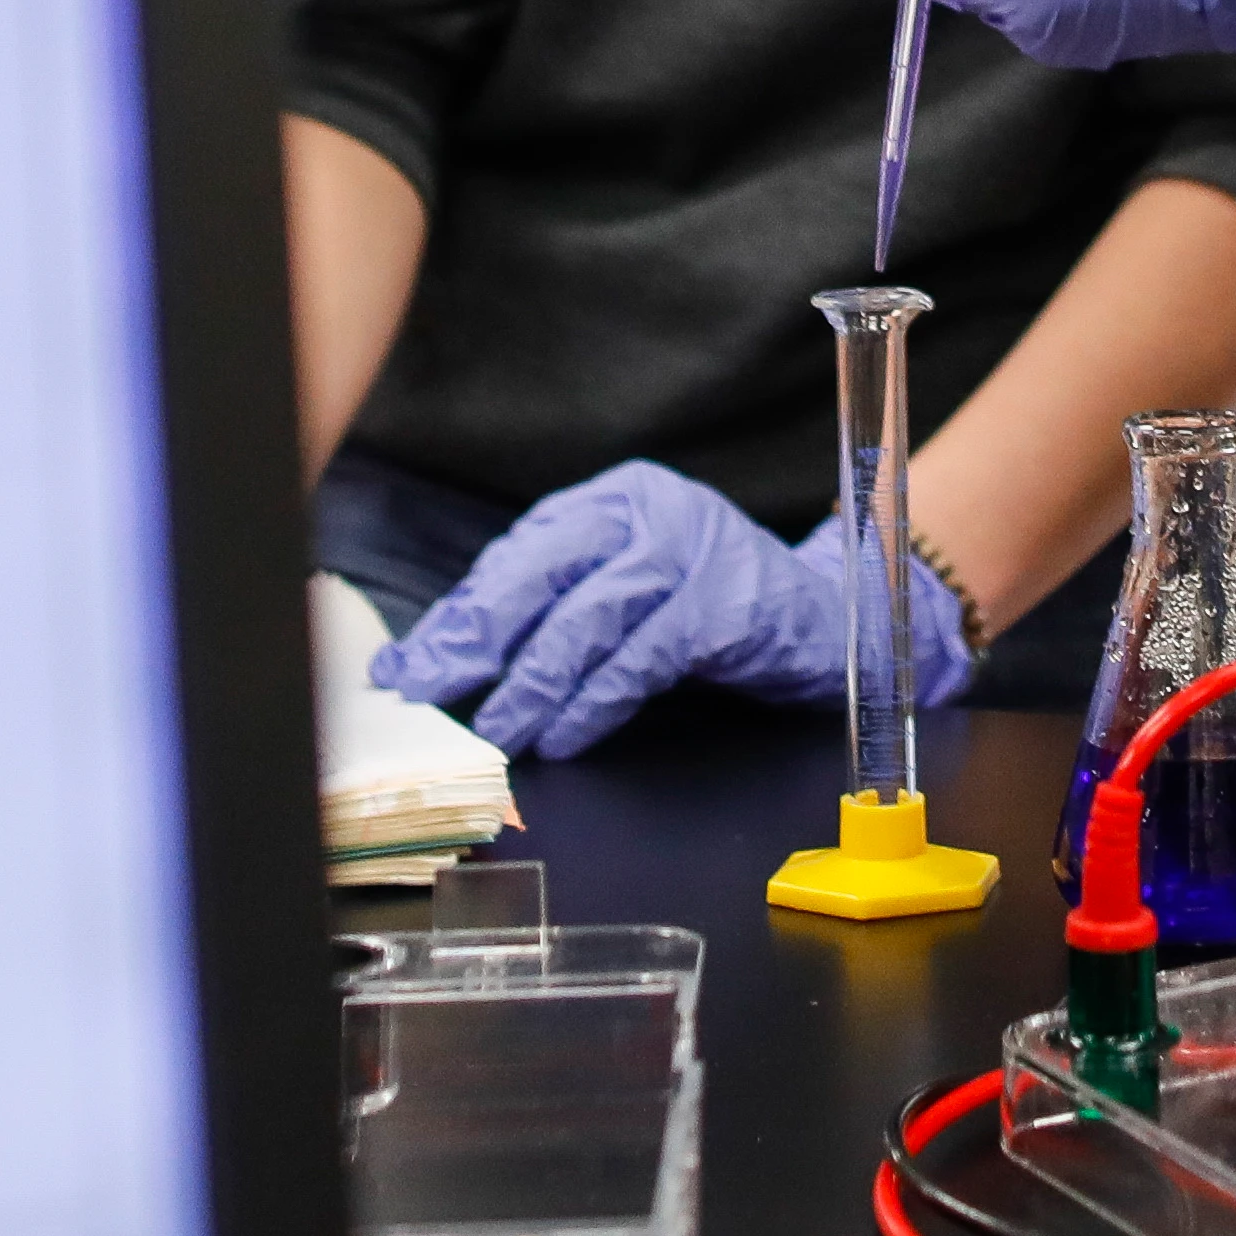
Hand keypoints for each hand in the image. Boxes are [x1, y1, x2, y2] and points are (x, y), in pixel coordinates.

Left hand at [372, 459, 969, 759]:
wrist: (830, 620)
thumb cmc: (716, 611)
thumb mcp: (630, 594)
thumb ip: (556, 612)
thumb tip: (450, 660)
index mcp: (612, 500)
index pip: (515, 558)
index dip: (455, 616)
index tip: (405, 668)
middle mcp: (647, 510)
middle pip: (538, 576)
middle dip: (472, 643)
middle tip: (425, 697)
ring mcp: (688, 551)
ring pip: (583, 620)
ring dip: (529, 686)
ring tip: (493, 732)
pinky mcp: (721, 604)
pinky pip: (639, 657)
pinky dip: (593, 702)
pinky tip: (562, 735)